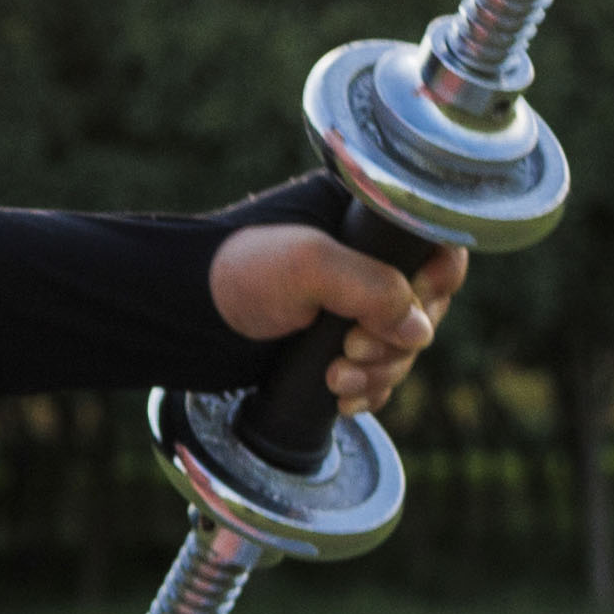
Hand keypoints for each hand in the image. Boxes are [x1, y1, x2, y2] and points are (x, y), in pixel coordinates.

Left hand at [208, 226, 466, 419]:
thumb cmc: (233, 272)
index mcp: (361, 216)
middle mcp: (362, 258)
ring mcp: (349, 304)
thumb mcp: (307, 265)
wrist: (176, 315)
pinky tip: (339, 397)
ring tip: (336, 378)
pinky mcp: (333, 343)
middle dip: (396, 338)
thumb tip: (420, 329)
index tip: (416, 303)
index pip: (433, 243)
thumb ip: (372, 287)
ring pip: (402, 346)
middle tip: (354, 346)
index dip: (436, 280)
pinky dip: (365, 389)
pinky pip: (376, 373)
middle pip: (425, 304)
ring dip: (378, 370)